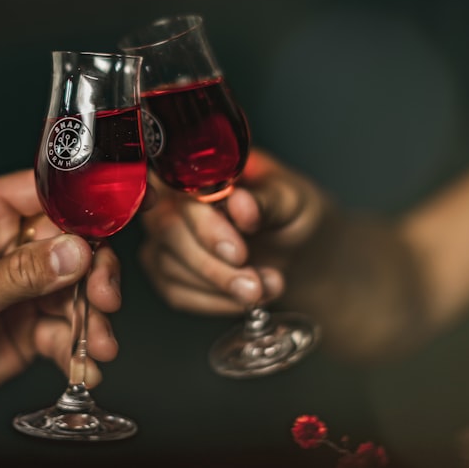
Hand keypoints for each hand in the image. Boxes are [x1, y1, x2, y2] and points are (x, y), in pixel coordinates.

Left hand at [0, 169, 121, 427]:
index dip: (85, 210)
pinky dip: (81, 350)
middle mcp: (7, 247)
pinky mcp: (25, 327)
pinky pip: (66, 331)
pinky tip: (83, 369)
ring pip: (77, 291)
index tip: (110, 234)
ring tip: (98, 347)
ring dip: (94, 319)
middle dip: (95, 275)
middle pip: (74, 245)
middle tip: (103, 300)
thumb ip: (22, 275)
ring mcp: (19, 288)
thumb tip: (76, 252)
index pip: (48, 196)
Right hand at [139, 149, 327, 314]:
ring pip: (170, 265)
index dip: (204, 224)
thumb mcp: (292, 200)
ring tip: (267, 287)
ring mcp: (167, 236)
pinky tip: (245, 298)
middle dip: (213, 265)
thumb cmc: (292, 213)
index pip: (180, 189)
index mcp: (200, 168)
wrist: (301, 249)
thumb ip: (265, 199)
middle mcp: (173, 198)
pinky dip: (214, 302)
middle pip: (168, 230)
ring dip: (221, 287)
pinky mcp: (168, 270)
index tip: (239, 252)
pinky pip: (177, 292)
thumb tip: (240, 202)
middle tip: (255, 284)